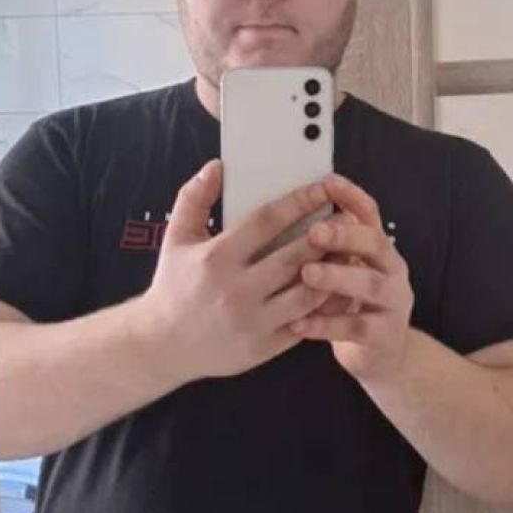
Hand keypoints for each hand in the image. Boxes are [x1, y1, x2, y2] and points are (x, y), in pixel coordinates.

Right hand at [142, 160, 334, 386]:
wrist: (163, 345)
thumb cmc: (173, 286)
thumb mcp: (176, 238)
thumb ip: (194, 198)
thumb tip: (216, 166)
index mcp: (216, 258)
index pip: (267, 222)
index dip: (298, 203)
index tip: (321, 190)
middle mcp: (236, 290)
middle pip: (294, 256)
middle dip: (326, 234)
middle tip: (347, 218)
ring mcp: (253, 321)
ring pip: (307, 292)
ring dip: (333, 270)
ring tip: (349, 251)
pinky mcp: (264, 346)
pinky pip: (306, 323)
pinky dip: (325, 305)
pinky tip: (339, 286)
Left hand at [286, 173, 414, 383]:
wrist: (380, 355)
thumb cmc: (348, 304)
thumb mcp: (344, 270)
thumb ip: (327, 246)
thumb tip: (288, 209)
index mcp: (378, 248)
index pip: (369, 213)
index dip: (351, 196)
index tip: (327, 182)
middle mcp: (392, 269)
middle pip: (375, 243)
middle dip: (344, 235)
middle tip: (313, 232)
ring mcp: (393, 303)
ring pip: (369, 285)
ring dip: (337, 277)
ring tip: (307, 274)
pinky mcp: (384, 336)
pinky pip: (356, 327)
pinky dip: (326, 325)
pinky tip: (298, 323)